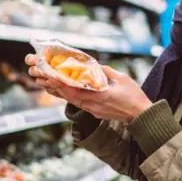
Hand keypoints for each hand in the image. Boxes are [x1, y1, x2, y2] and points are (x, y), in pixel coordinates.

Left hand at [25, 54, 151, 121]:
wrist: (140, 115)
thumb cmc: (133, 96)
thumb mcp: (121, 78)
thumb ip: (106, 72)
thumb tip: (94, 65)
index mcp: (97, 96)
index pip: (73, 89)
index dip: (59, 82)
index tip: (48, 75)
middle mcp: (91, 104)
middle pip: (68, 95)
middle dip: (54, 86)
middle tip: (41, 77)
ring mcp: (93, 110)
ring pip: (72, 100)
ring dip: (59, 92)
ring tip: (47, 84)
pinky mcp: (96, 112)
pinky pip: (79, 103)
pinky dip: (69, 97)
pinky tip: (64, 92)